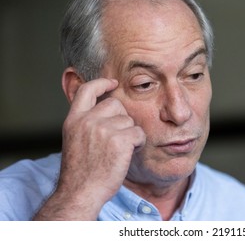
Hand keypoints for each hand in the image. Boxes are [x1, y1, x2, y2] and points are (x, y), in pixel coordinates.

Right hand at [34, 78, 144, 219]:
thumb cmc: (80, 172)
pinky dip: (138, 143)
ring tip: (119, 151)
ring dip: (130, 133)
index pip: (87, 90)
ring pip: (129, 120)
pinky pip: (139, 133)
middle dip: (121, 119)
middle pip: (116, 104)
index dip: (101, 83)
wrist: (81, 193)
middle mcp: (87, 121)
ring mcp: (103, 129)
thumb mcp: (75, 140)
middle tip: (117, 139)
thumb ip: (86, 123)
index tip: (113, 83)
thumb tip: (106, 110)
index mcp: (74, 120)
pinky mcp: (120, 140)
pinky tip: (128, 154)